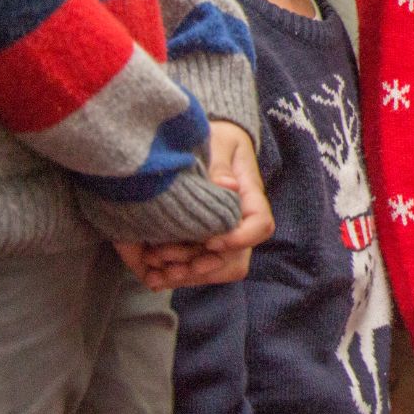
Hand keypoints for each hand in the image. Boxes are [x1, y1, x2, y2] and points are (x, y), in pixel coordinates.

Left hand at [115, 121, 273, 289]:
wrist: (211, 141)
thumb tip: (227, 186)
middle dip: (203, 266)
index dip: (238, 239)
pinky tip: (153, 275)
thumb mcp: (219, 143)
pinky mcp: (204, 242)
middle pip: (236, 259)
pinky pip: (198, 268)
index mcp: (249, 198)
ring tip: (157, 271)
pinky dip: (177, 274)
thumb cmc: (218, 138)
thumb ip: (220, 164)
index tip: (210, 241)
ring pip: (217, 270)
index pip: (259, 226)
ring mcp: (223, 235)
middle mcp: (240, 222)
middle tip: (172, 264)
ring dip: (187, 274)